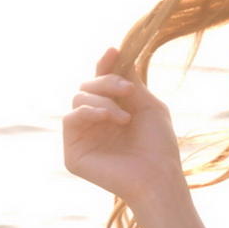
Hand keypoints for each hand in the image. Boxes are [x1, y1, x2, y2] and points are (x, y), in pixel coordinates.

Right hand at [62, 46, 187, 214]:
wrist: (158, 176)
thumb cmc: (158, 145)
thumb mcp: (147, 105)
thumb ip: (129, 80)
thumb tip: (115, 51)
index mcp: (113, 111)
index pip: (101, 82)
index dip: (105, 65)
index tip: (114, 51)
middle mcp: (95, 122)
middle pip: (87, 87)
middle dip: (107, 82)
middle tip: (128, 90)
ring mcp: (83, 137)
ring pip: (78, 99)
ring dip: (102, 100)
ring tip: (124, 117)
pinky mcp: (73, 153)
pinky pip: (70, 119)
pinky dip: (88, 112)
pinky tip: (108, 118)